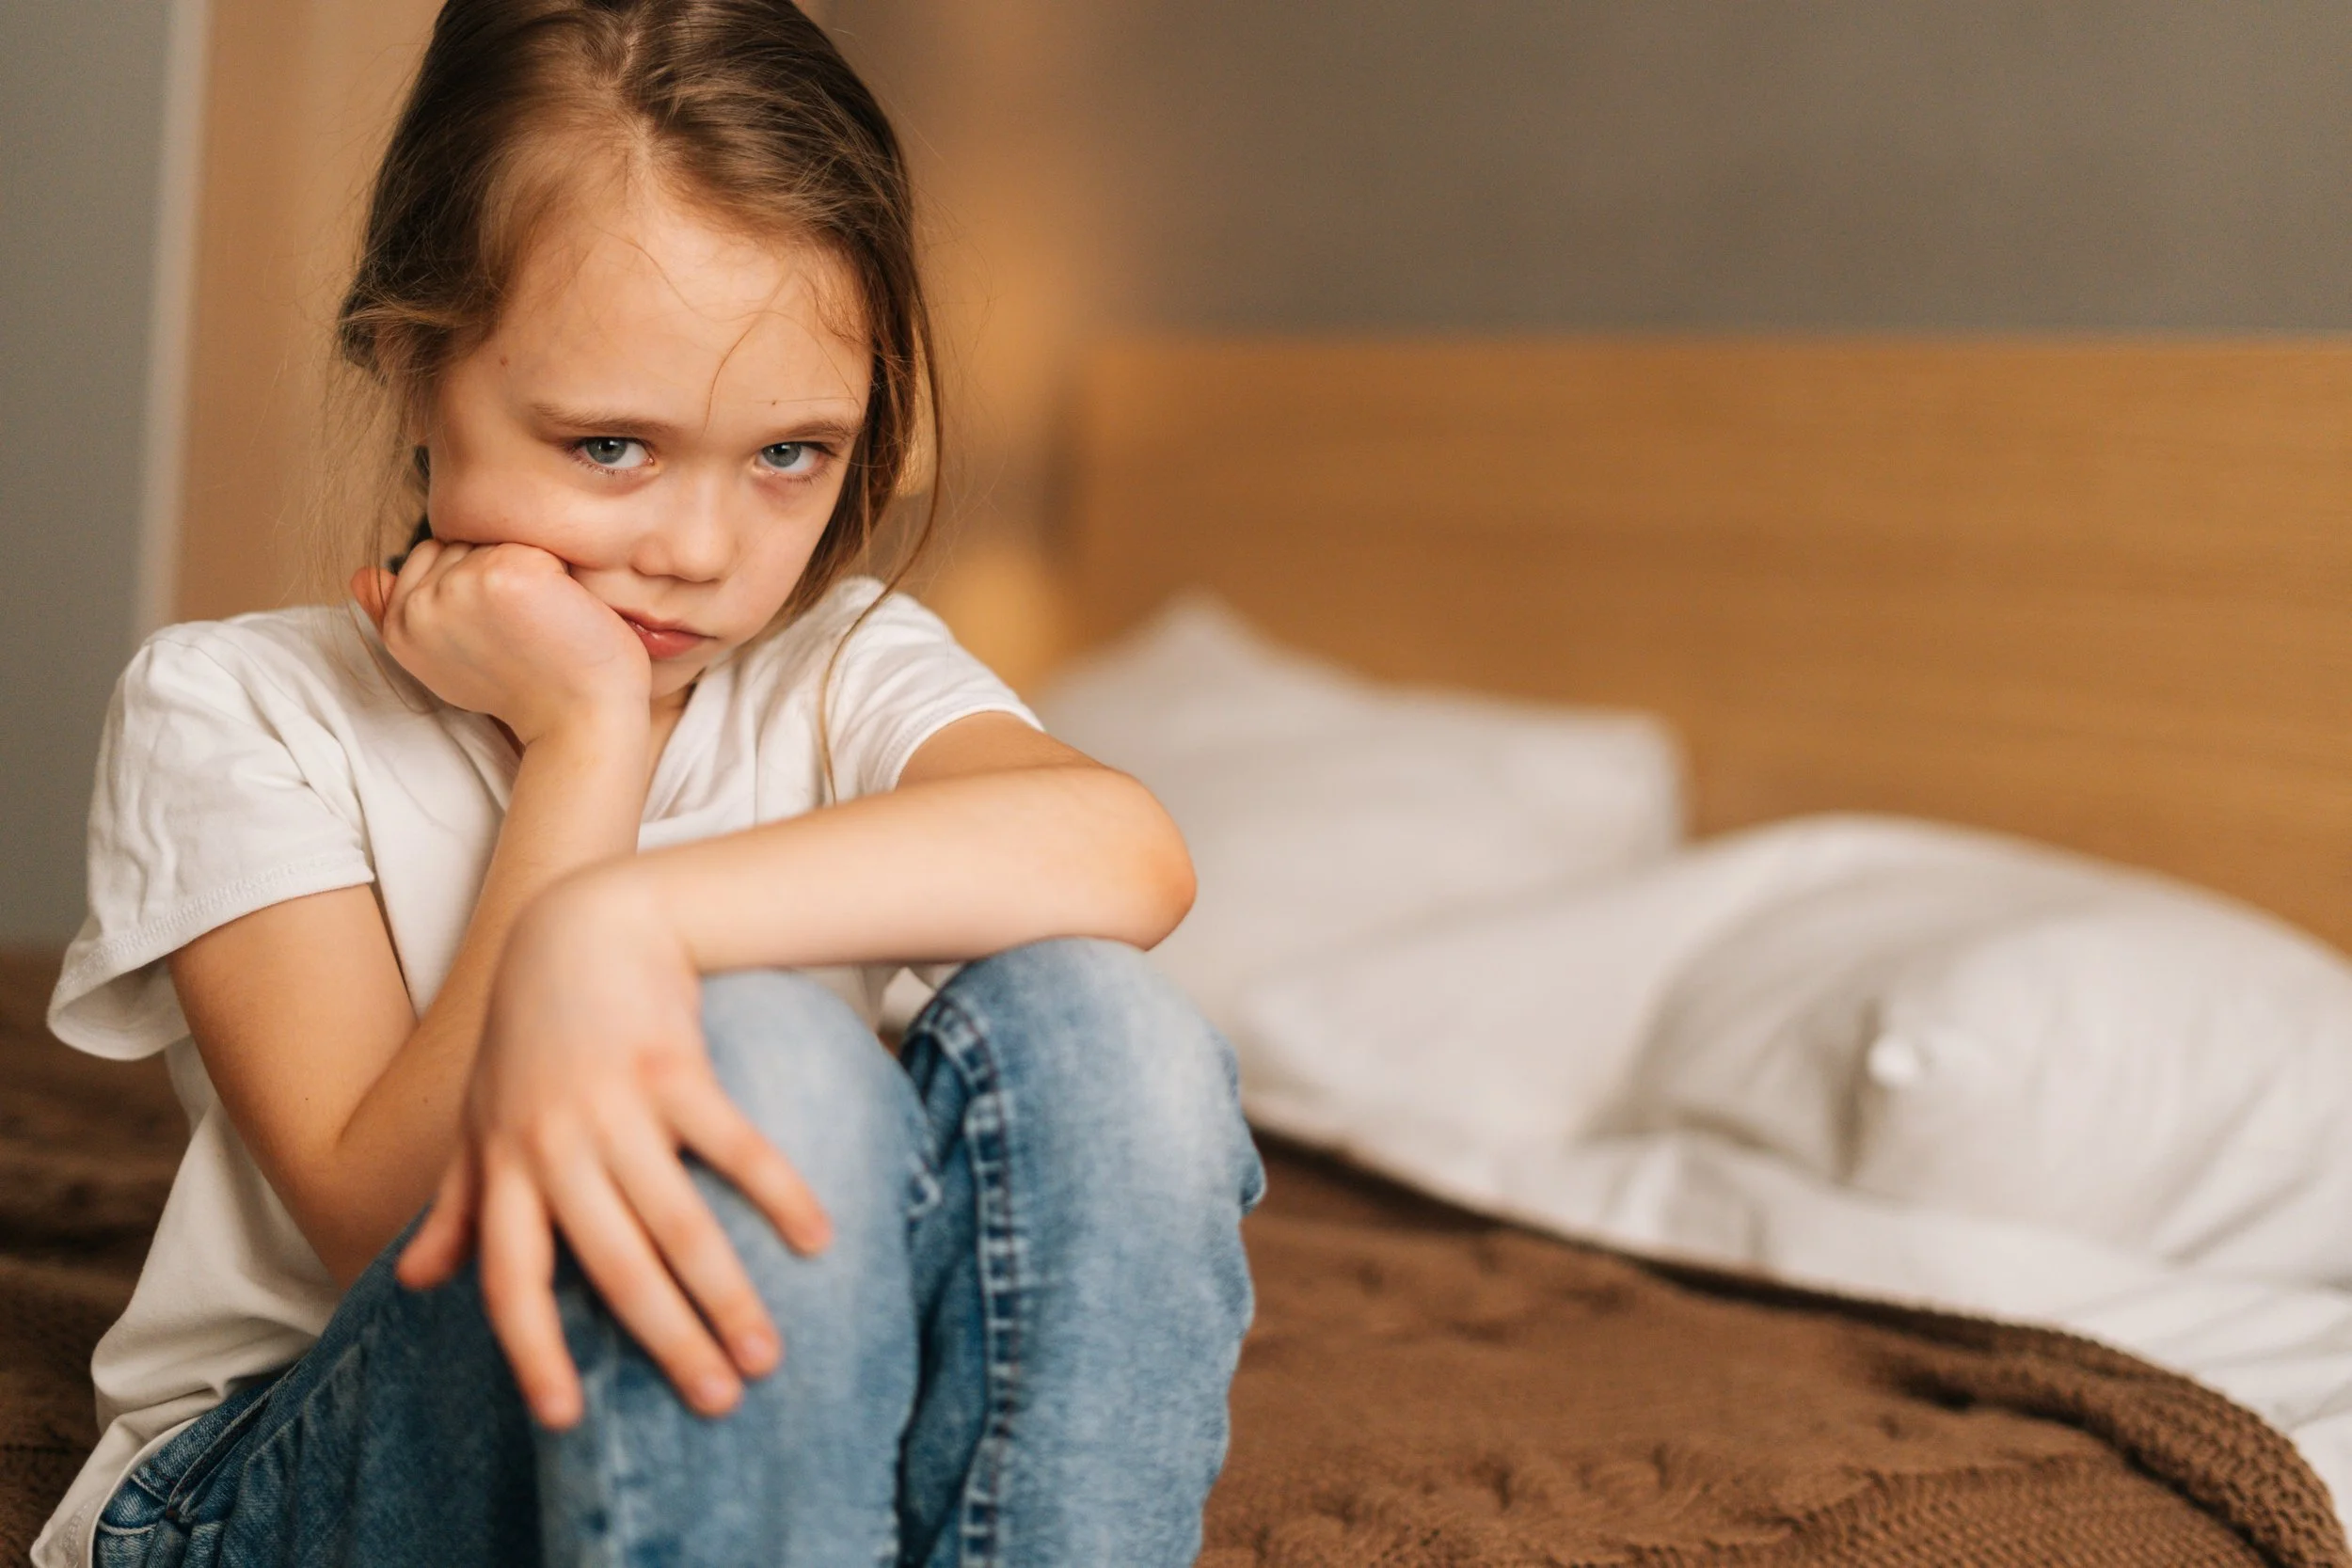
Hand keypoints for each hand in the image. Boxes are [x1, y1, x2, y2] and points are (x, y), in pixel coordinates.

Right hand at [350, 539, 650, 746]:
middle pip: (459, 541)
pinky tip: (560, 612)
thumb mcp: (446, 659)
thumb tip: (361, 574)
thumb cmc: (529, 689)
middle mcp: (418, 607)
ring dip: (526, 568)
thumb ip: (401, 615)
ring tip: (539, 621)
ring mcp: (456, 587)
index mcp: (399, 628)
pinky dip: (558, 571)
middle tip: (522, 628)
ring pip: (493, 538)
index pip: (428, 555)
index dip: (472, 581)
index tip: (498, 628)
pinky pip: (533, 542)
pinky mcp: (500, 574)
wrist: (583, 721)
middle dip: (495, 570)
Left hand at [396, 871, 832, 1426]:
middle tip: (719, 1404)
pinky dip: (779, 1194)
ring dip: (728, 1294)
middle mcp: (554, 1148)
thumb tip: (420, 1283)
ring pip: (677, 1222)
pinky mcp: (672, 1067)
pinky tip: (817, 1240)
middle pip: (614, 1268)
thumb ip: (456, 1206)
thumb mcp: (478, 1120)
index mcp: (505, 1172)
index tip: (567, 1419)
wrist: (578, 926)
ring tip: (768, 1354)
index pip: (511, 1283)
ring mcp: (614, 1108)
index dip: (534, 1352)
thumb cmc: (528, 1035)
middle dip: (668, 1343)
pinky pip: (734, 1145)